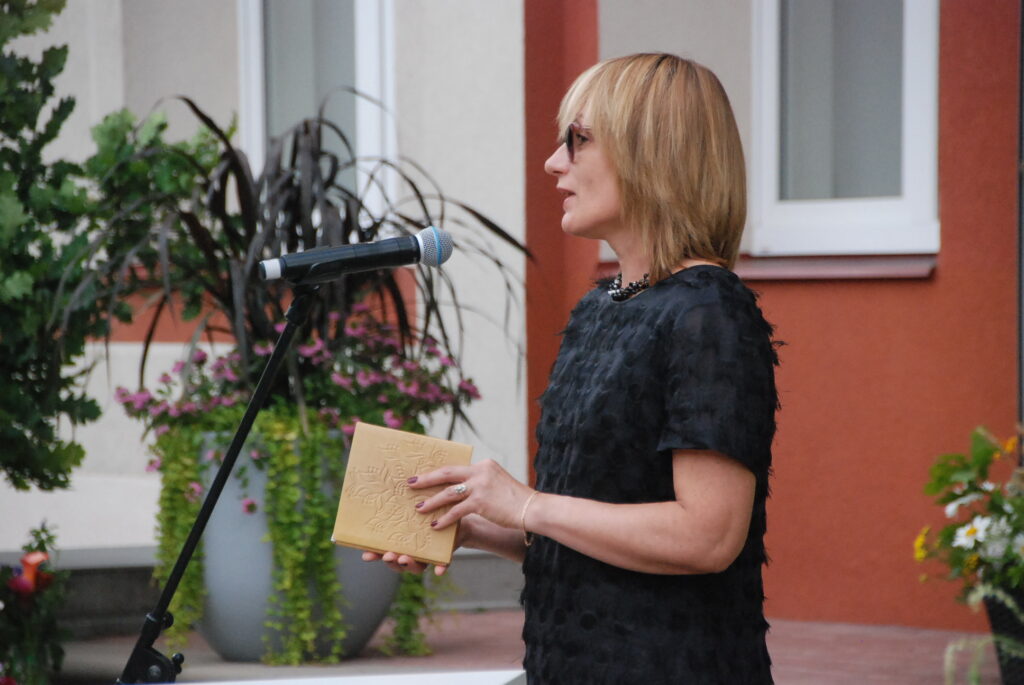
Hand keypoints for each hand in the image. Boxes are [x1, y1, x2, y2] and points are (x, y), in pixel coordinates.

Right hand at [360, 514, 478, 575]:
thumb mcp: (415, 508)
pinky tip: (439, 571)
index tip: (366, 555)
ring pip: (418, 567)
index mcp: (403, 542)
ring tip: (405, 558)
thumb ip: (402, 505)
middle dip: (393, 561)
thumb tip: (388, 488)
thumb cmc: (431, 511)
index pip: (386, 552)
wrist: (456, 516)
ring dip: (410, 565)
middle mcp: (414, 553)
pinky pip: (443, 564)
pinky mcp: (445, 555)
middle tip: (388, 555)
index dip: (376, 555)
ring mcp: (428, 556)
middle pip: (399, 563)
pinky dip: (440, 568)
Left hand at [409, 459, 534, 530]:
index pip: (455, 468)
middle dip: (426, 479)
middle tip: (410, 484)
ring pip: (448, 493)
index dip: (437, 473)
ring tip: (418, 508)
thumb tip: (459, 491)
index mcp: (484, 465)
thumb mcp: (497, 484)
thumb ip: (480, 484)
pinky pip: (457, 511)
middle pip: (446, 473)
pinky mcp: (482, 502)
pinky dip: (444, 519)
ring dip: (431, 501)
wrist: (533, 509)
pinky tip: (435, 526)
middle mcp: (480, 471)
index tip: (423, 476)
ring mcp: (481, 486)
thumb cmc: (515, 501)